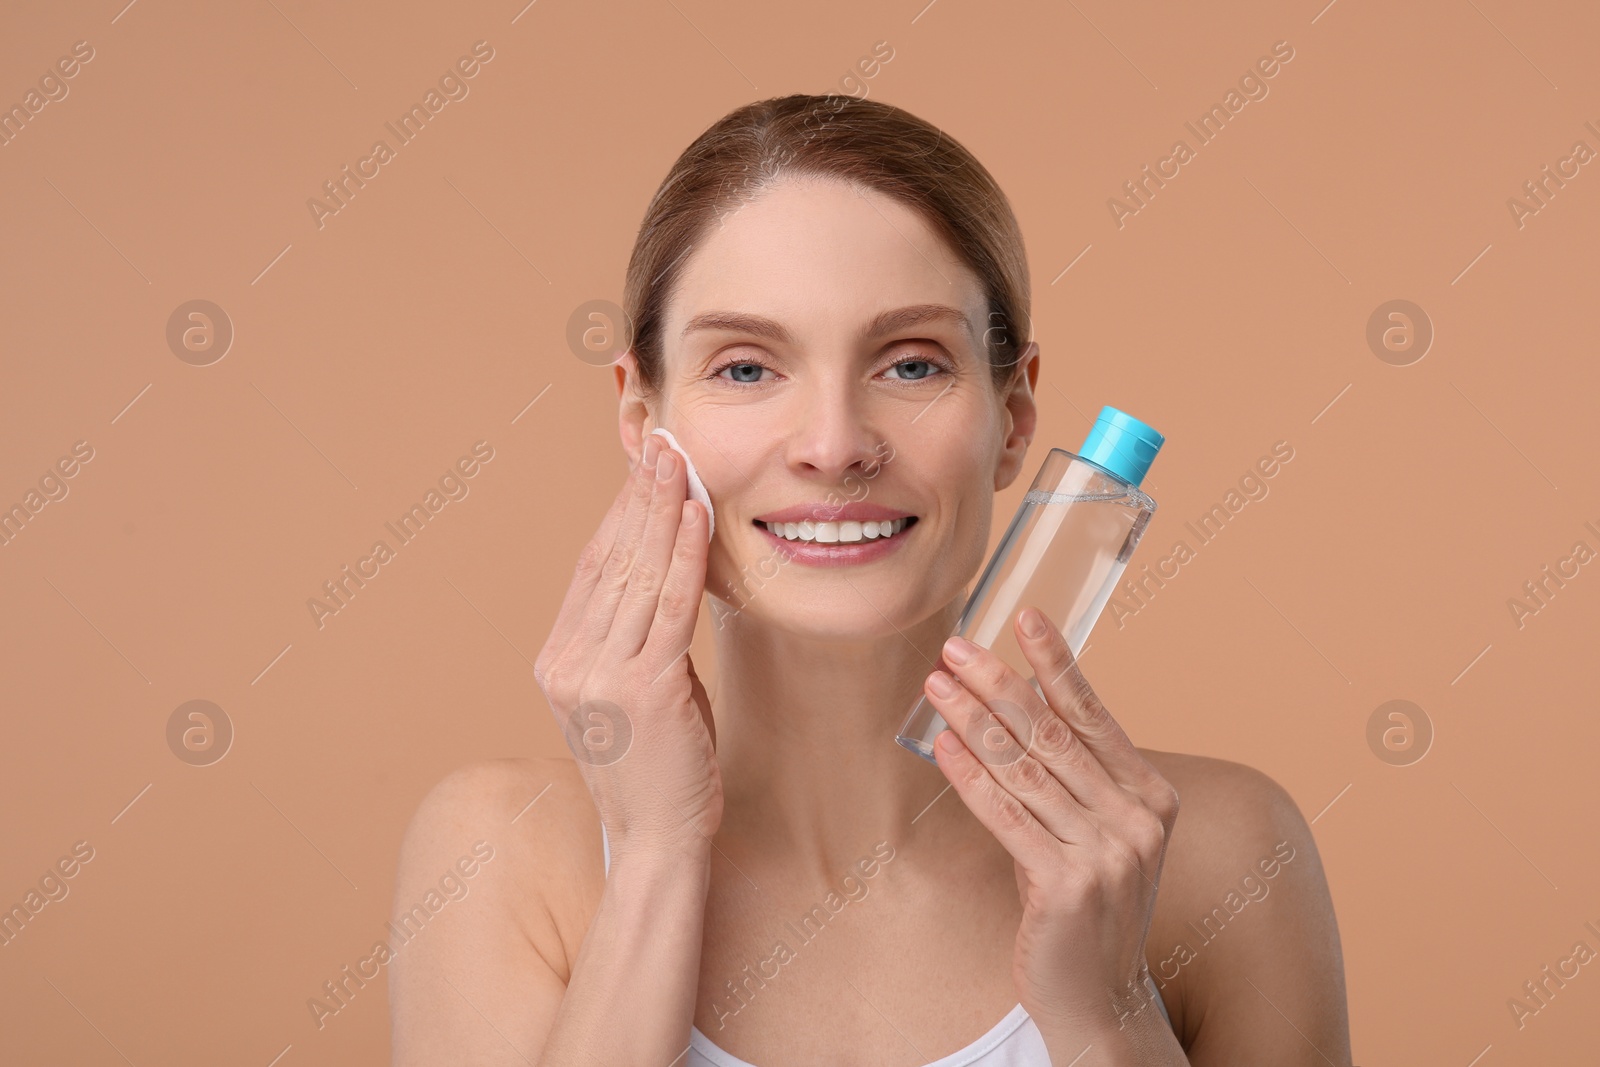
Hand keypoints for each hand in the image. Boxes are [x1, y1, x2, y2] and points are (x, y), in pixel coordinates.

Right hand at [534, 432, 721, 864]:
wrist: (659, 841)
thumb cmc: (660, 767)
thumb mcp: (637, 691)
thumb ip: (639, 636)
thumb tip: (665, 572)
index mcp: (560, 661)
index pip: (592, 568)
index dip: (620, 513)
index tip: (643, 467)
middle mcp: (570, 663)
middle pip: (611, 560)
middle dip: (640, 495)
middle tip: (661, 441)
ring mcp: (601, 676)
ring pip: (639, 574)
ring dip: (663, 510)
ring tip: (679, 459)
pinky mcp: (644, 689)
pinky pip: (671, 606)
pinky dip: (686, 555)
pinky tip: (697, 515)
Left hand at [920, 606, 1179, 1036]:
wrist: (1100, 997)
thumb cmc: (1087, 906)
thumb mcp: (1091, 832)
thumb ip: (1067, 776)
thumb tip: (1015, 701)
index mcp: (1150, 797)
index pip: (1094, 715)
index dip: (1057, 663)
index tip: (1027, 616)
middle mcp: (1136, 820)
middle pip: (1053, 734)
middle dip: (998, 683)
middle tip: (956, 646)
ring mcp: (1106, 853)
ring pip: (1025, 769)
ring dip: (974, 720)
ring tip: (938, 685)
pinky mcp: (1066, 885)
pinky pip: (1007, 816)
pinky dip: (971, 776)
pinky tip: (944, 745)